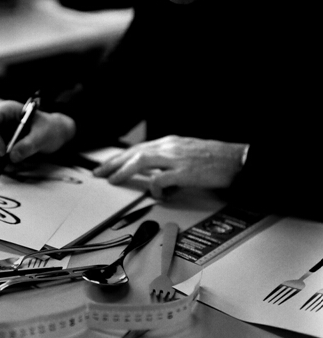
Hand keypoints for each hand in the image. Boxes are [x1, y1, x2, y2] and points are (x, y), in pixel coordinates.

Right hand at [0, 100, 75, 166]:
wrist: (55, 136)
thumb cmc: (49, 129)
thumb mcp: (44, 134)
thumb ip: (29, 144)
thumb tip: (12, 157)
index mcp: (6, 112)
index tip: (4, 152)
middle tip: (7, 165)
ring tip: (17, 167)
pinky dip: (3, 166)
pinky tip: (17, 167)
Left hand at [93, 135, 248, 197]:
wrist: (238, 159)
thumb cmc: (215, 158)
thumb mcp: (186, 154)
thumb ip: (168, 163)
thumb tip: (154, 178)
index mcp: (170, 142)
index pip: (137, 149)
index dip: (120, 157)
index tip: (107, 166)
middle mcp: (170, 147)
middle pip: (134, 153)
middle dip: (114, 163)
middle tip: (100, 173)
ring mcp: (176, 158)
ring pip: (141, 161)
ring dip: (125, 171)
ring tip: (114, 180)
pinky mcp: (185, 171)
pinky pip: (161, 179)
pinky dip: (155, 188)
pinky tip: (157, 194)